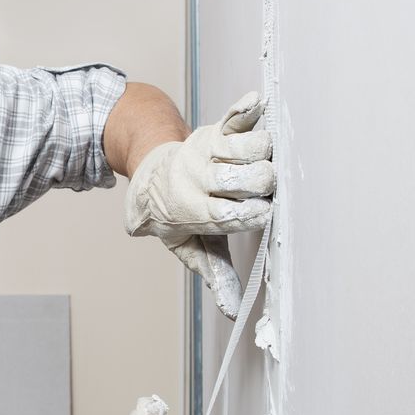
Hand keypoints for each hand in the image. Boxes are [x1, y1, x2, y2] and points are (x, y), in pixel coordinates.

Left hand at [123, 92, 275, 316]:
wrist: (149, 175)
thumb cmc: (176, 216)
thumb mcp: (190, 248)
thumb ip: (214, 273)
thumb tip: (233, 310)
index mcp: (194, 210)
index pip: (233, 213)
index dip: (254, 213)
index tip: (265, 214)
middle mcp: (200, 177)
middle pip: (251, 177)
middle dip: (265, 184)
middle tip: (263, 190)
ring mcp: (207, 151)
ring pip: (252, 146)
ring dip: (264, 154)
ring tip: (260, 164)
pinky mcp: (215, 130)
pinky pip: (235, 117)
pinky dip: (247, 110)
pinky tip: (258, 104)